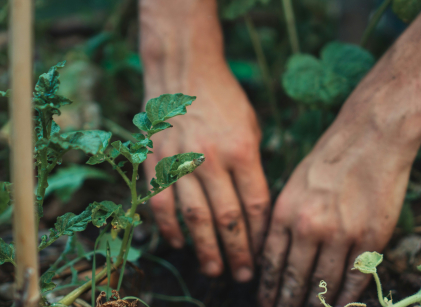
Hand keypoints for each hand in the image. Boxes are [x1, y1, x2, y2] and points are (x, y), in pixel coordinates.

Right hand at [142, 62, 269, 281]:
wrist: (183, 71)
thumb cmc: (224, 99)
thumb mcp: (251, 127)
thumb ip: (253, 166)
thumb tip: (255, 208)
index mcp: (242, 150)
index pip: (255, 205)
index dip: (260, 235)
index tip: (264, 254)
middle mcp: (211, 159)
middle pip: (227, 218)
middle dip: (238, 252)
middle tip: (243, 277)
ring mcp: (180, 161)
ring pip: (194, 218)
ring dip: (205, 249)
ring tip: (215, 270)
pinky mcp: (156, 161)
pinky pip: (162, 203)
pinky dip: (170, 228)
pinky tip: (179, 244)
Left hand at [257, 110, 415, 306]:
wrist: (371, 136)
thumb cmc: (330, 157)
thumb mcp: (294, 185)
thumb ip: (284, 220)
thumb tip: (275, 256)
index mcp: (285, 213)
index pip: (271, 264)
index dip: (268, 289)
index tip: (266, 302)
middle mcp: (309, 227)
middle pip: (294, 280)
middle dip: (286, 302)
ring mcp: (341, 234)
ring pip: (324, 284)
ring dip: (316, 304)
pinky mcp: (371, 237)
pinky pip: (355, 278)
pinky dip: (347, 297)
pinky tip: (340, 306)